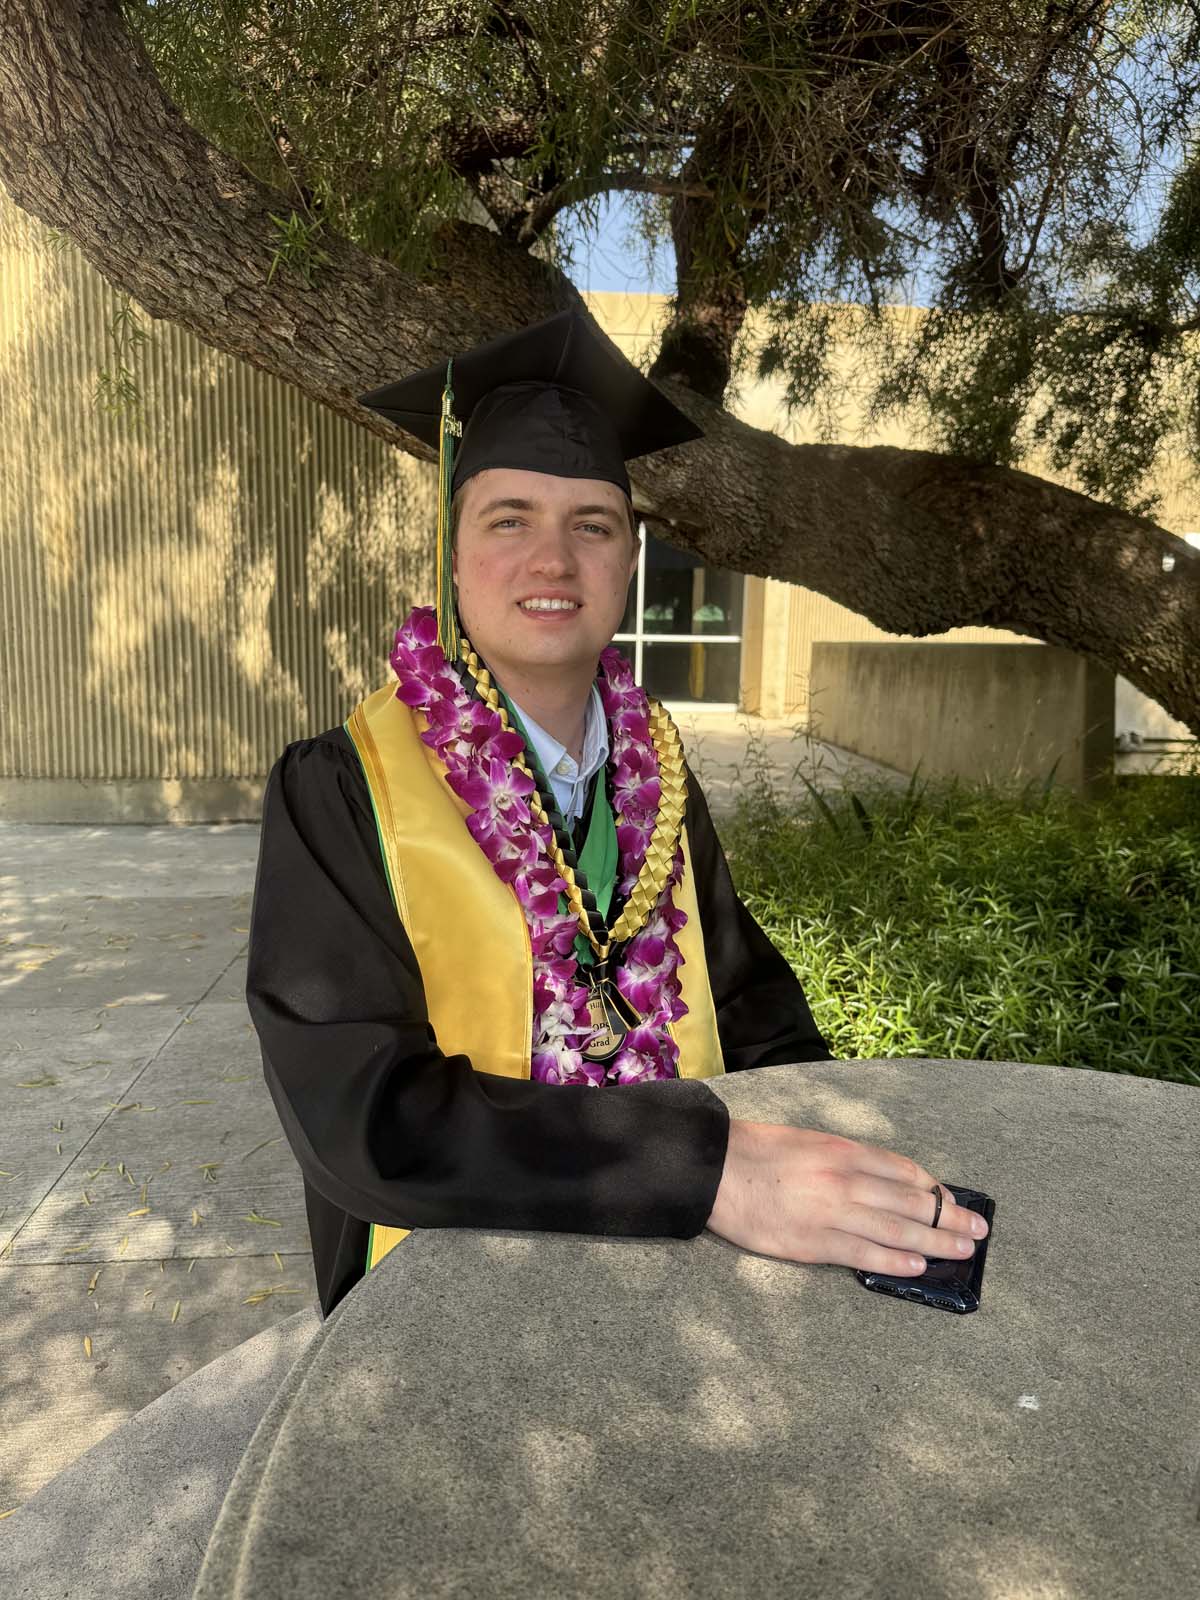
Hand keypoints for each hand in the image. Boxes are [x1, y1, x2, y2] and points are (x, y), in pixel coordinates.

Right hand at [706, 1118, 987, 1275]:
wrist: (715, 1169)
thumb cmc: (759, 1152)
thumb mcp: (810, 1141)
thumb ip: (846, 1158)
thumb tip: (883, 1180)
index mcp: (844, 1150)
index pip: (905, 1171)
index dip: (935, 1188)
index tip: (952, 1199)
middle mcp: (846, 1179)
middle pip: (912, 1201)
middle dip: (950, 1216)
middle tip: (978, 1229)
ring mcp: (832, 1213)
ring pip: (898, 1229)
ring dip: (937, 1241)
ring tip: (963, 1250)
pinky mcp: (815, 1244)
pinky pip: (865, 1253)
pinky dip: (897, 1259)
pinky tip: (919, 1265)